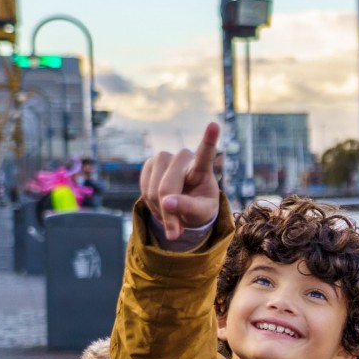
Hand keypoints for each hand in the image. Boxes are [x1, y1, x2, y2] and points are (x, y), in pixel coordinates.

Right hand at [140, 123, 220, 241]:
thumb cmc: (200, 207)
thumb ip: (188, 208)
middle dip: (169, 212)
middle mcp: (182, 158)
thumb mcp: (201, 213)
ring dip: (159, 210)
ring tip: (171, 218)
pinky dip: (150, 205)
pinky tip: (161, 207)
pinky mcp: (149, 165)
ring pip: (153, 189)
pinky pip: (143, 189)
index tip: (215, 125)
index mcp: (202, 168)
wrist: (186, 206)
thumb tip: (167, 203)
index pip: (206, 153)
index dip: (209, 139)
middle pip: (168, 186)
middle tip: (175, 233)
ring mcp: (164, 159)